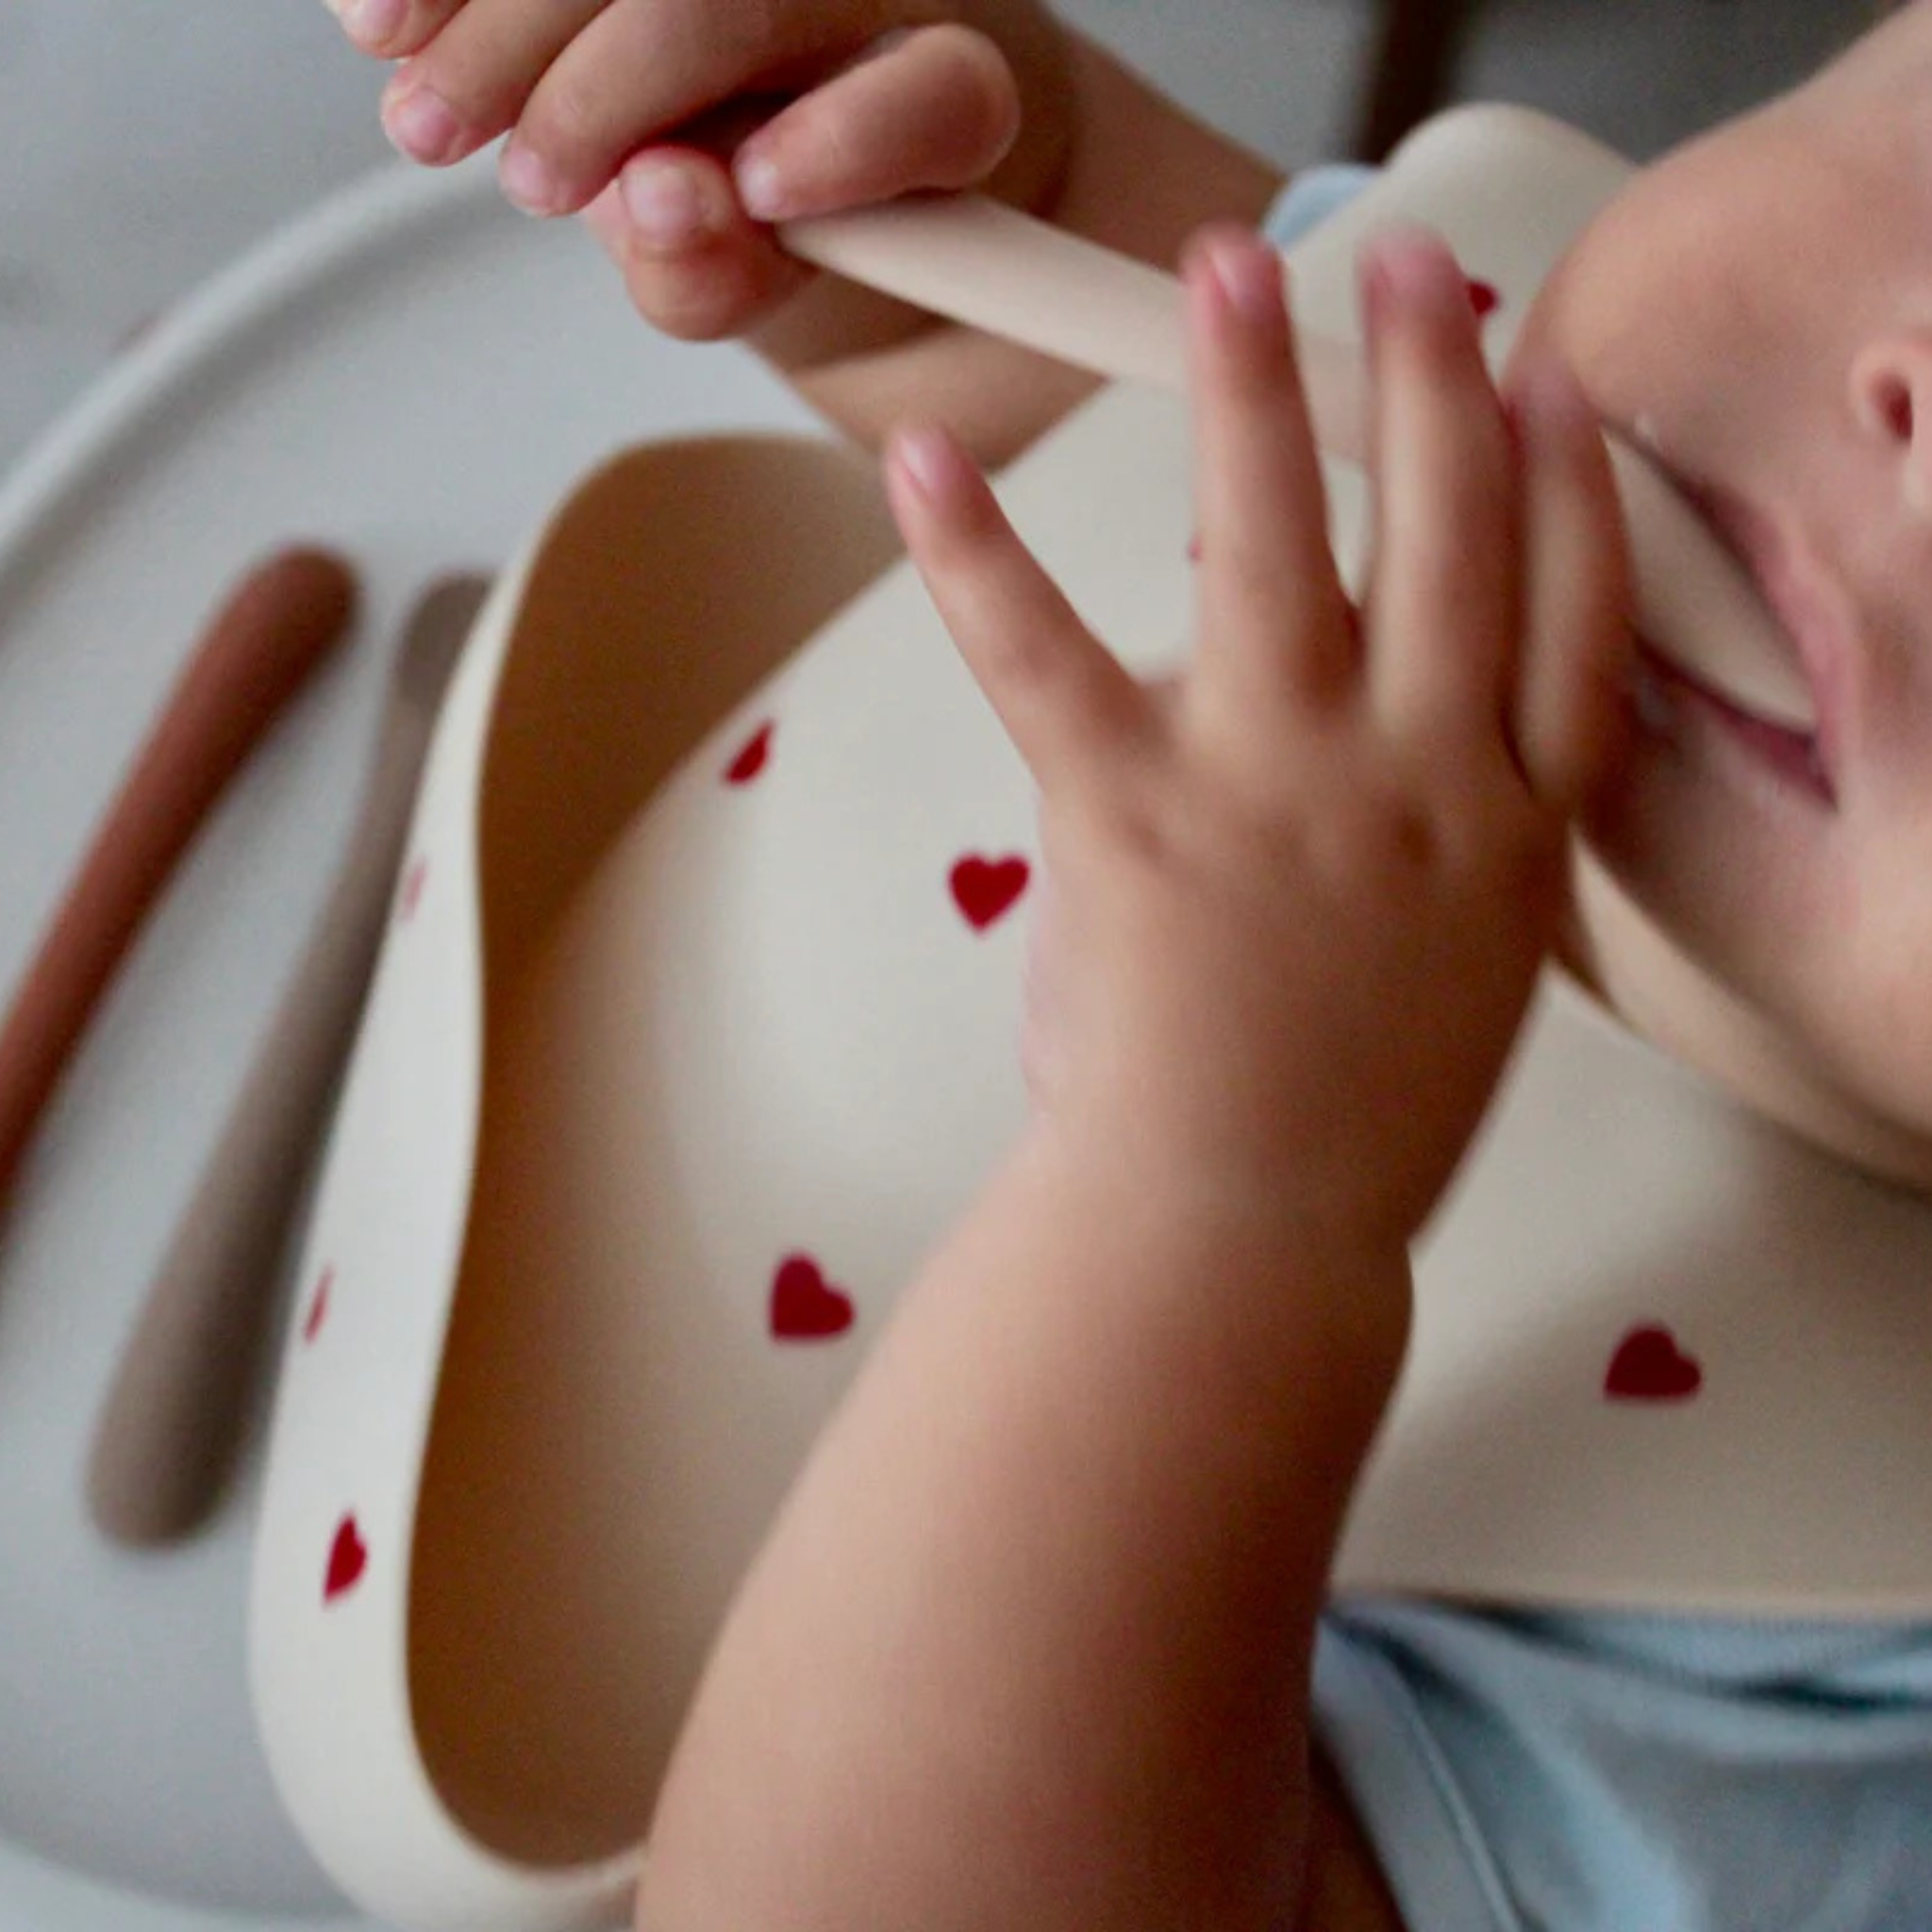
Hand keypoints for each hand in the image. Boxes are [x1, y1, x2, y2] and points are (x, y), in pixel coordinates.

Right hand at [324, 0, 1074, 342]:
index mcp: (946, 96)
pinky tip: (379, 19)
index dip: (852, 139)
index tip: (760, 189)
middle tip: (523, 182)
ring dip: (494, 17)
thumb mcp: (769, 289)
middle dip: (596, 81)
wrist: (800, 120)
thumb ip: (727, 271)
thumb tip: (661, 197)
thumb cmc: (810, 223)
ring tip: (416, 113)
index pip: (934, 99)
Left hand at [886, 225, 1631, 1251]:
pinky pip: (1044, 656)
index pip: (1575, 620)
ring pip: (1278, 545)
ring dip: (1255, 390)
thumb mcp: (1461, 974)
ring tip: (1229, 270)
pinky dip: (975, 554)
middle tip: (1402, 270)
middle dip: (1432, 379)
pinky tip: (926, 467)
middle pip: (1450, 538)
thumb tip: (1368, 739)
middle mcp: (1414, 779)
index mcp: (1508, 828)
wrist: (1240, 1233)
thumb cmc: (1345, 1120)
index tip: (1554, 394)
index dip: (1572, 491)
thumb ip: (1451, 840)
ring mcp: (1275, 785)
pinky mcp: (1132, 812)